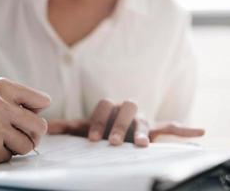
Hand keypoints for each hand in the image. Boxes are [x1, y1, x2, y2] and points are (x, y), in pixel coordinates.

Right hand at [0, 78, 49, 164]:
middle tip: (17, 136)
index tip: (25, 119)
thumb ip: (14, 102)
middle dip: (32, 135)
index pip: (43, 101)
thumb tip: (41, 117)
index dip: (36, 113)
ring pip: (28, 145)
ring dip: (15, 148)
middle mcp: (1, 103)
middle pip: (41, 126)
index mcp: (2, 87)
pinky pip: (8, 157)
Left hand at [48, 99, 203, 146]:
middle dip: (119, 125)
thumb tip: (51, 127)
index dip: (97, 120)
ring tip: (142, 145)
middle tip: (113, 142)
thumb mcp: (84, 127)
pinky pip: (171, 125)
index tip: (92, 139)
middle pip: (125, 109)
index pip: (103, 106)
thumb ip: (69, 126)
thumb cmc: (101, 127)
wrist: (118, 126)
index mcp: (109, 106)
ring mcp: (141, 118)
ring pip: (144, 119)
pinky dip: (184, 128)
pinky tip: (199, 131)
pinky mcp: (155, 128)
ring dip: (142, 131)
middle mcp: (126, 109)